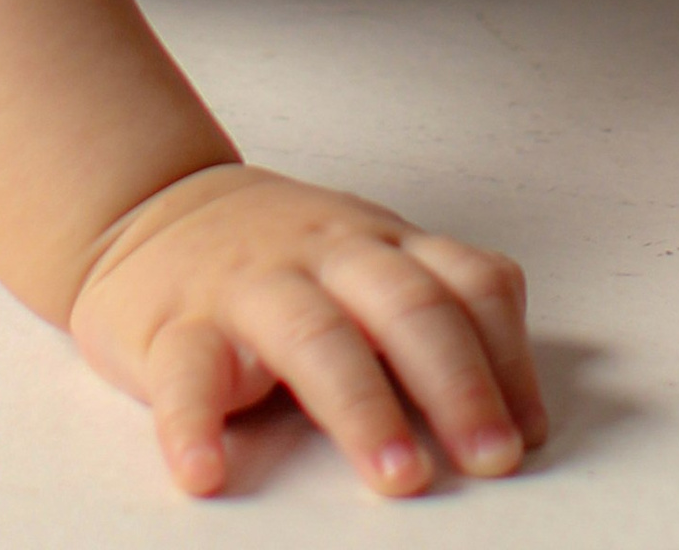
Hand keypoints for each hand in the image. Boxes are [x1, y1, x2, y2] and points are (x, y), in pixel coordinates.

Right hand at [69, 162, 546, 500]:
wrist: (151, 207)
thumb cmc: (281, 254)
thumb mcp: (369, 259)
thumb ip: (437, 311)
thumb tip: (522, 420)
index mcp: (382, 246)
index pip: (465, 283)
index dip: (506, 356)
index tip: (526, 433)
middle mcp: (326, 255)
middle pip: (406, 305)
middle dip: (457, 383)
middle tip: (489, 457)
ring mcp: (250, 286)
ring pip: (314, 334)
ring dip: (362, 406)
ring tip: (396, 470)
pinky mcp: (174, 326)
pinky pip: (185, 372)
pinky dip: (193, 423)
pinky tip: (207, 470)